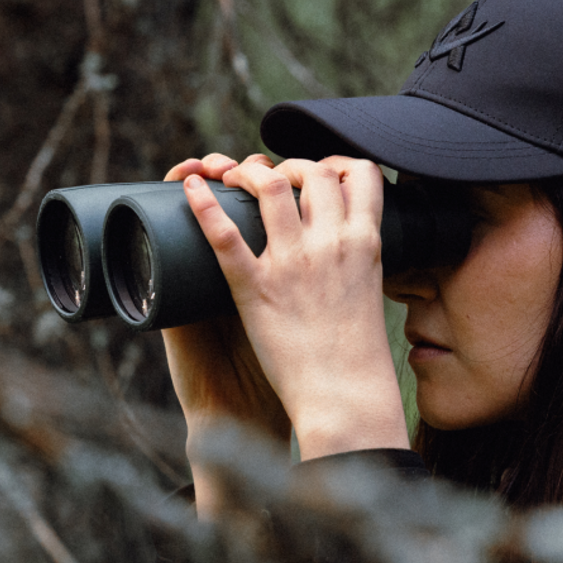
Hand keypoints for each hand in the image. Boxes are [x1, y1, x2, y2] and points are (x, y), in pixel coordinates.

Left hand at [177, 153, 408, 460]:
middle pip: (311, 171)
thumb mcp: (372, 293)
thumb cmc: (361, 358)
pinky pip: (224, 236)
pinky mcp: (256, 289)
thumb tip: (346, 246)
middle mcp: (331, 243)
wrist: (346, 400)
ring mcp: (292, 263)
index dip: (336, 162)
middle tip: (271, 178)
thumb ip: (357, 263)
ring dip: (248, 171)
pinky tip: (190, 188)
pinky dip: (202, 205)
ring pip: (269, 185)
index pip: (359, 172)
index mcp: (365, 243)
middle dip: (288, 165)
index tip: (319, 173)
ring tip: (234, 178)